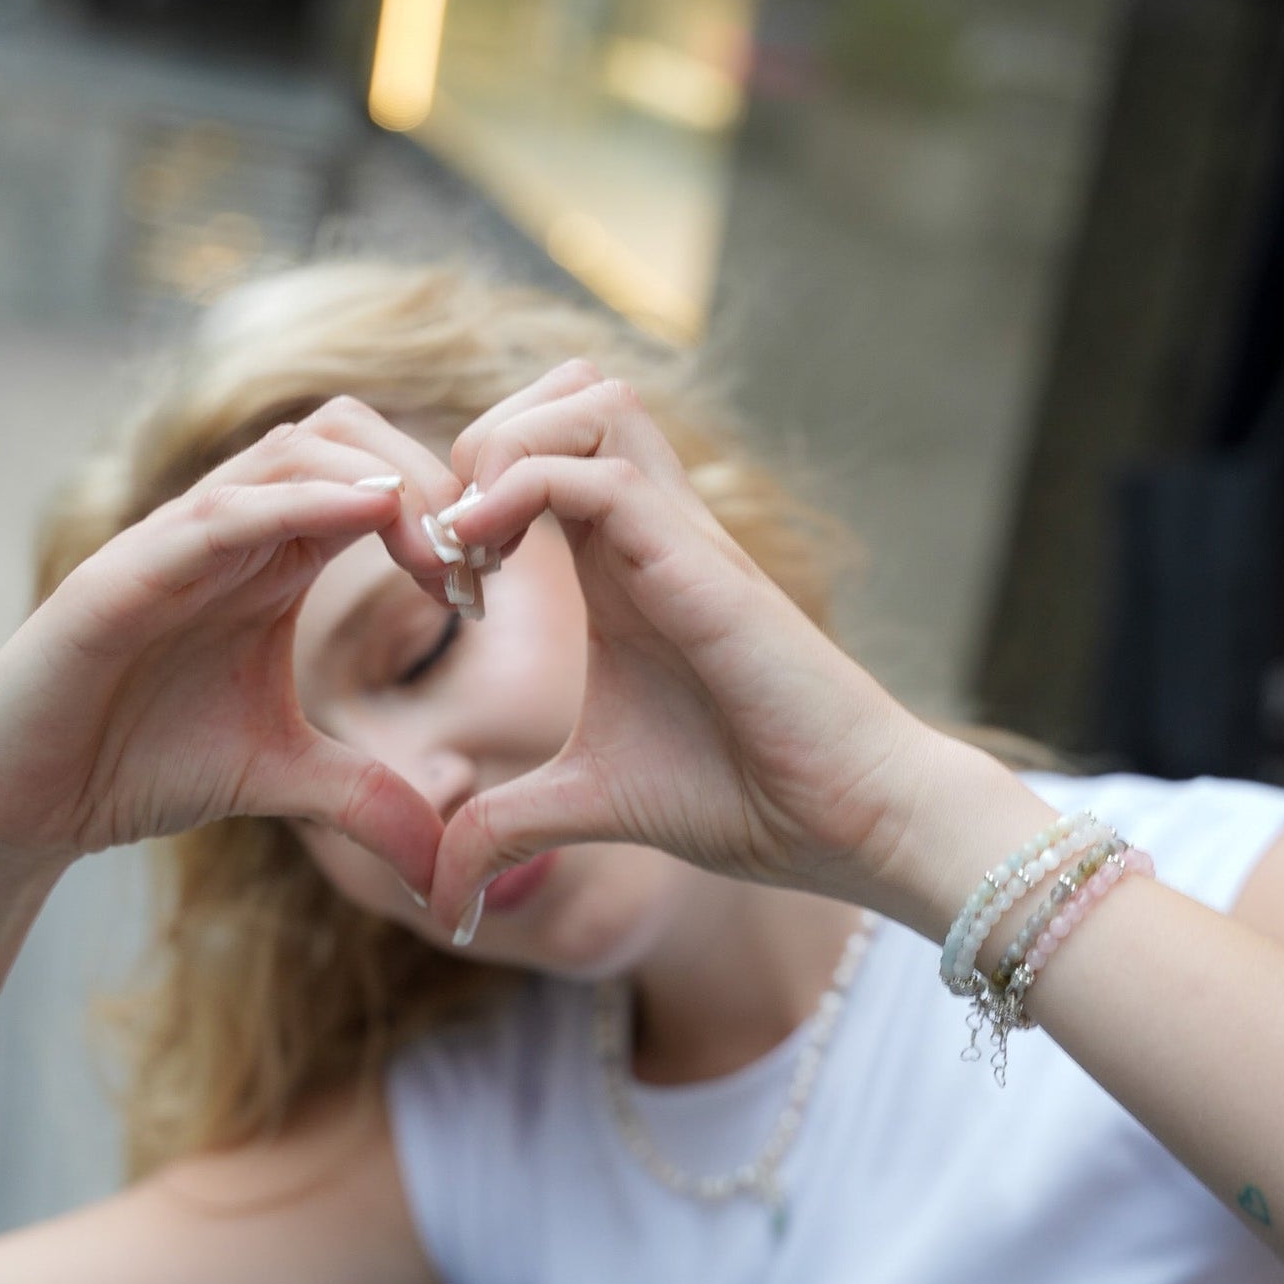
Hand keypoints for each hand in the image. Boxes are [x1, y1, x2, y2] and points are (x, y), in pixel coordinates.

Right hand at [0, 399, 469, 885]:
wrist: (27, 802)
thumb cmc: (141, 763)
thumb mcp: (285, 779)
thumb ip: (369, 803)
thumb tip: (448, 872)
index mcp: (275, 560)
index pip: (374, 483)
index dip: (446, 512)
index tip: (492, 578)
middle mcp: (232, 531)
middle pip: (348, 436)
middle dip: (431, 483)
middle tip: (481, 560)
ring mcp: (176, 542)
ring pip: (292, 451)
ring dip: (383, 483)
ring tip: (445, 548)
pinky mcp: (123, 572)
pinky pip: (219, 512)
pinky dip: (299, 501)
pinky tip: (367, 512)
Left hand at [426, 361, 931, 928]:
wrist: (845, 821)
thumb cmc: (740, 798)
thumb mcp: (585, 804)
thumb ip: (503, 826)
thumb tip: (438, 893)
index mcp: (616, 565)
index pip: (538, 449)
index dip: (465, 491)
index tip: (439, 588)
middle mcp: (648, 532)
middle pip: (562, 390)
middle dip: (478, 443)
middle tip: (449, 549)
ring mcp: (679, 537)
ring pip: (587, 397)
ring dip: (505, 448)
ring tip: (470, 547)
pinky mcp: (701, 563)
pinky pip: (604, 472)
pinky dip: (525, 488)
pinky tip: (485, 567)